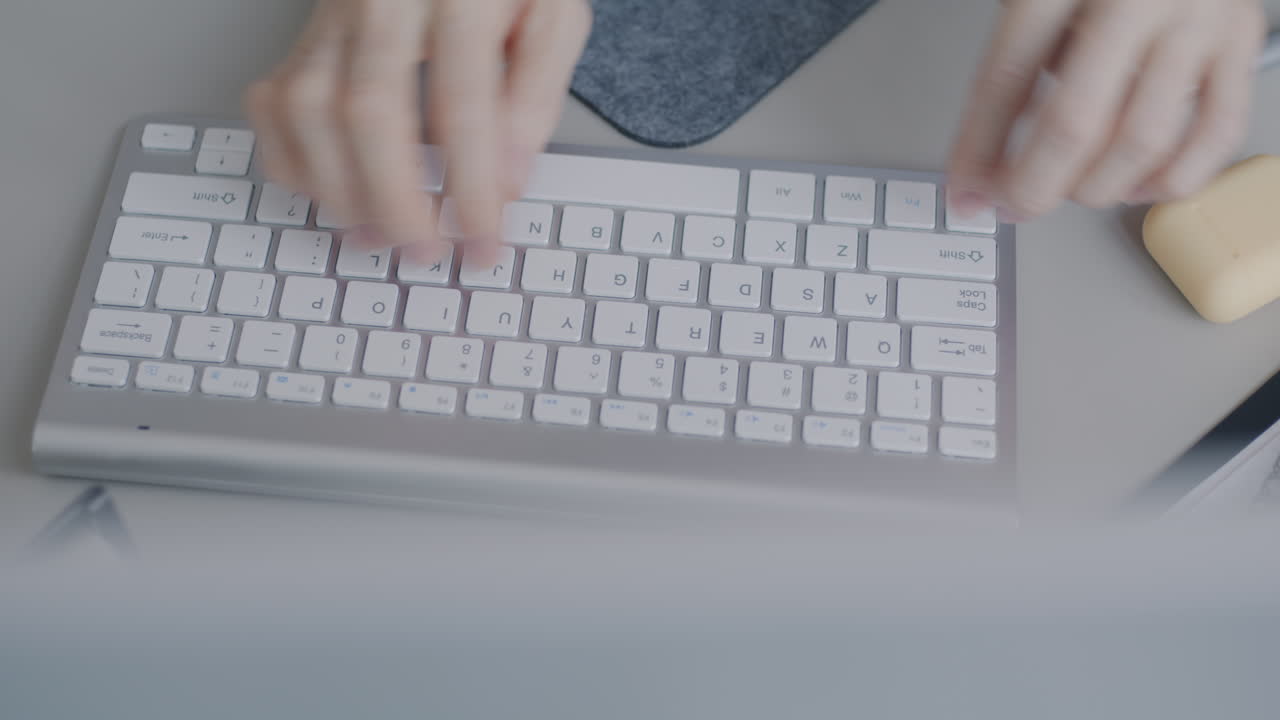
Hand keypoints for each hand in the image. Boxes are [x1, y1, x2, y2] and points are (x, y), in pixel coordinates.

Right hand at [246, 0, 591, 261]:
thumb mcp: (553, 15)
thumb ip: (536, 94)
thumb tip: (506, 180)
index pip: (462, 104)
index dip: (471, 185)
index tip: (483, 241)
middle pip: (369, 110)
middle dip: (394, 199)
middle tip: (423, 252)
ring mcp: (335, 12)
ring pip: (308, 107)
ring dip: (340, 188)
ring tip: (377, 234)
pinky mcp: (306, 31)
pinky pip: (273, 100)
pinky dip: (293, 159)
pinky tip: (331, 193)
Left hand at [948, 0, 1265, 220]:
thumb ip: (1023, 58)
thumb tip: (993, 152)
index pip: (1006, 78)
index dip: (978, 149)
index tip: (963, 189)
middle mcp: (1134, 0)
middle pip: (1075, 124)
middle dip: (1034, 185)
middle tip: (1012, 205)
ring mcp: (1195, 21)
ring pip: (1142, 141)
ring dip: (1096, 187)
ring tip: (1070, 191)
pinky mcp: (1241, 41)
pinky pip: (1215, 131)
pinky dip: (1173, 176)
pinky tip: (1137, 186)